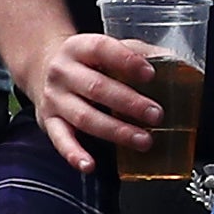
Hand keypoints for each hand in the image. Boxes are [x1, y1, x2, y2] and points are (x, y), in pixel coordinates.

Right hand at [25, 28, 167, 172]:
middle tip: (156, 115)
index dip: (127, 61)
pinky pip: (60, 140)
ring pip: (84, 116)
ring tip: (143, 140)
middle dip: (130, 103)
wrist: (40, 68)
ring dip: (116, 131)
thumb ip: (135, 53)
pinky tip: (89, 165)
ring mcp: (54, 98)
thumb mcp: (104, 49)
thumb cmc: (85, 62)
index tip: (151, 74)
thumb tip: (173, 62)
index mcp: (79, 48)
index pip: (102, 49)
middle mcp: (63, 72)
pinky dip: (74, 154)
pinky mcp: (48, 122)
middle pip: (96, 87)